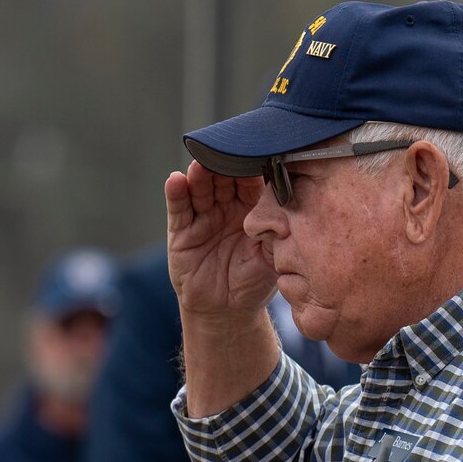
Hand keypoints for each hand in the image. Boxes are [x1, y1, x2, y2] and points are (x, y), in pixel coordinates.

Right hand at [165, 160, 277, 320]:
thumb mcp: (272, 258)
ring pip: (200, 189)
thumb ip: (277, 235)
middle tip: (225, 149)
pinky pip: (179, 209)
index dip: (251, 165)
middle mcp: (227, 207)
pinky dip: (176, 193)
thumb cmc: (254, 282)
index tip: (255, 149)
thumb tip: (286, 216)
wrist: (227, 311)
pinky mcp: (181, 231)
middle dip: (223, 164)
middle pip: (223, 178)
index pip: (251, 180)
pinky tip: (177, 180)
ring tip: (200, 164)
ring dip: (200, 175)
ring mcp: (203, 217)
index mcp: (252, 208)